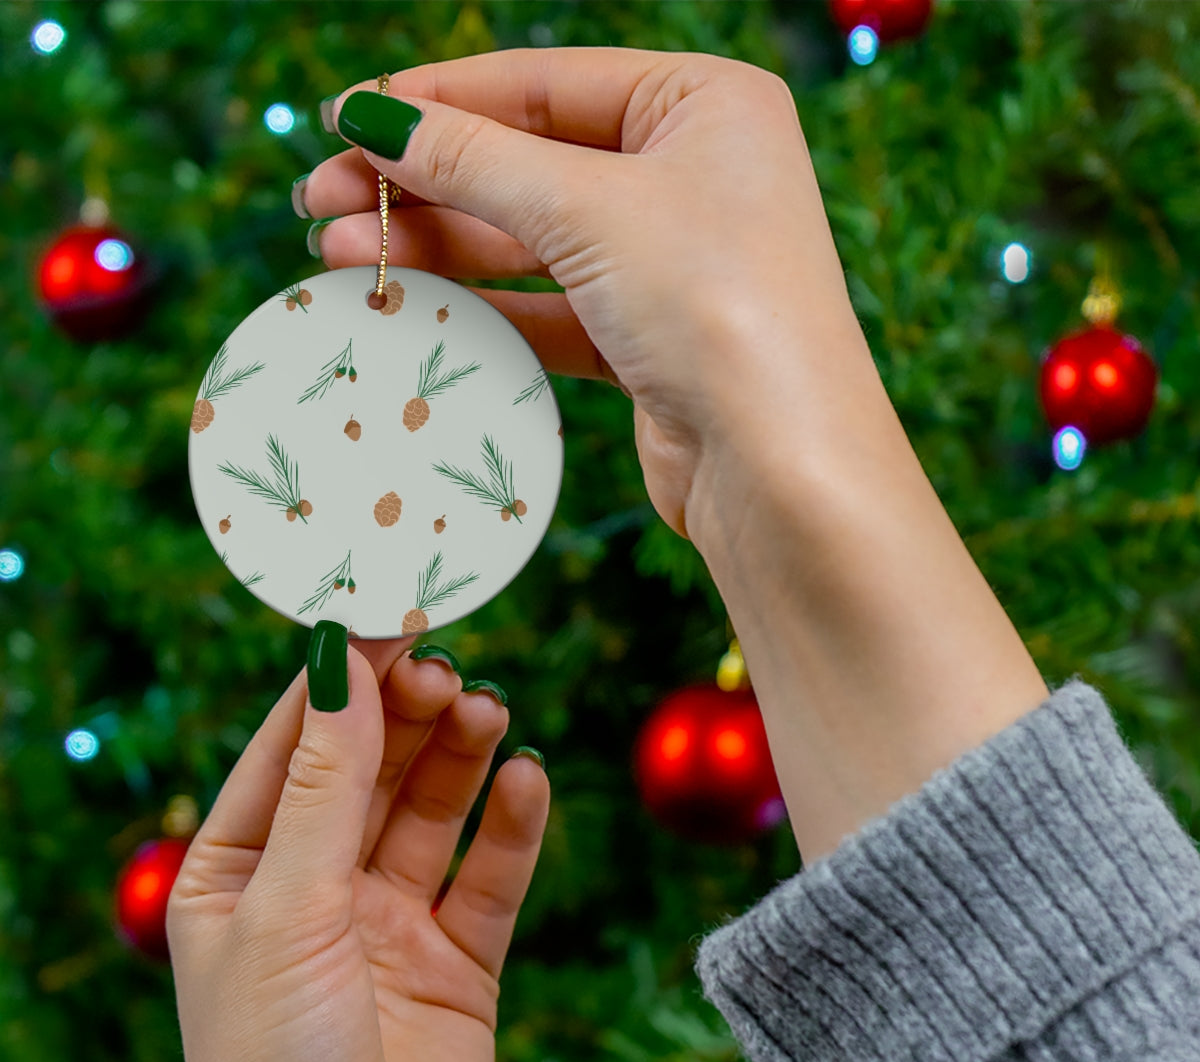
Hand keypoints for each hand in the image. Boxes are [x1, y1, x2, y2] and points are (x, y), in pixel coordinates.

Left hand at [167, 637, 549, 1061]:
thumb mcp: (287, 910)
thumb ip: (325, 785)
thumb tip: (341, 664)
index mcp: (240, 873)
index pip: (292, 747)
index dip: (339, 682)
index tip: (388, 617)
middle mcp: (315, 889)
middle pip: (371, 769)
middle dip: (407, 715)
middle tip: (447, 669)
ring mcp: (389, 923)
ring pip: (433, 810)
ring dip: (461, 756)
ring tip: (489, 711)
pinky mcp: (459, 960)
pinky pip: (491, 875)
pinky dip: (513, 826)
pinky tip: (527, 781)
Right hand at [300, 47, 866, 541]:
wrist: (780, 467)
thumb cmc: (714, 305)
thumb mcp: (587, 209)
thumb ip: (474, 160)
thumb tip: (373, 117)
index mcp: (703, 104)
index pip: (544, 83)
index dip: (437, 99)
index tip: (345, 118)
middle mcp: (692, 174)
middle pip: (529, 161)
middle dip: (422, 181)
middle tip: (320, 199)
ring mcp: (671, 261)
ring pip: (531, 239)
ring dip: (436, 246)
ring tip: (337, 253)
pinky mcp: (649, 339)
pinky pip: (549, 307)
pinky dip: (481, 306)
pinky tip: (406, 303)